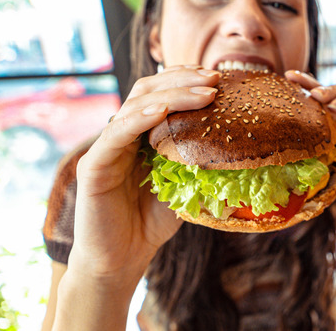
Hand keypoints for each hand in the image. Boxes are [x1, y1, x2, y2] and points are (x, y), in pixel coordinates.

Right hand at [69, 66, 219, 281]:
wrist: (122, 258)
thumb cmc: (153, 221)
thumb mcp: (185, 184)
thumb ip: (199, 159)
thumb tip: (242, 143)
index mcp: (142, 133)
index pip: (160, 92)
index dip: (185, 78)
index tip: (216, 76)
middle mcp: (122, 133)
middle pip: (148, 89)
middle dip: (183, 79)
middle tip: (215, 77)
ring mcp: (106, 147)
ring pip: (135, 105)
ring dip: (172, 94)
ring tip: (204, 92)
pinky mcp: (93, 165)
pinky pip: (117, 134)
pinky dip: (140, 118)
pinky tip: (163, 110)